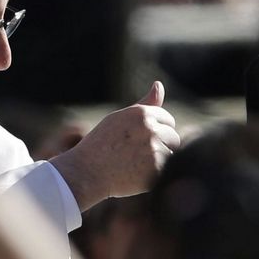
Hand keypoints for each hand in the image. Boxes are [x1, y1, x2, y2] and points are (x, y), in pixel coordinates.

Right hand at [50, 81, 179, 210]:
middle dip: (160, 145)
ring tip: (135, 164)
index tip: (137, 141)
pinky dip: (156, 174)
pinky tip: (137, 174)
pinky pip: (168, 170)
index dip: (153, 132)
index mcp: (141, 113)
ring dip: (160, 160)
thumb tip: (159, 84)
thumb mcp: (118, 119)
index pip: (167, 120)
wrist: (86, 172)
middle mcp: (149, 128)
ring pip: (172, 154)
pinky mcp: (157, 167)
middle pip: (173, 137)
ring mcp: (154, 148)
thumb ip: (144, 104)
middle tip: (135, 155)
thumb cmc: (100, 145)